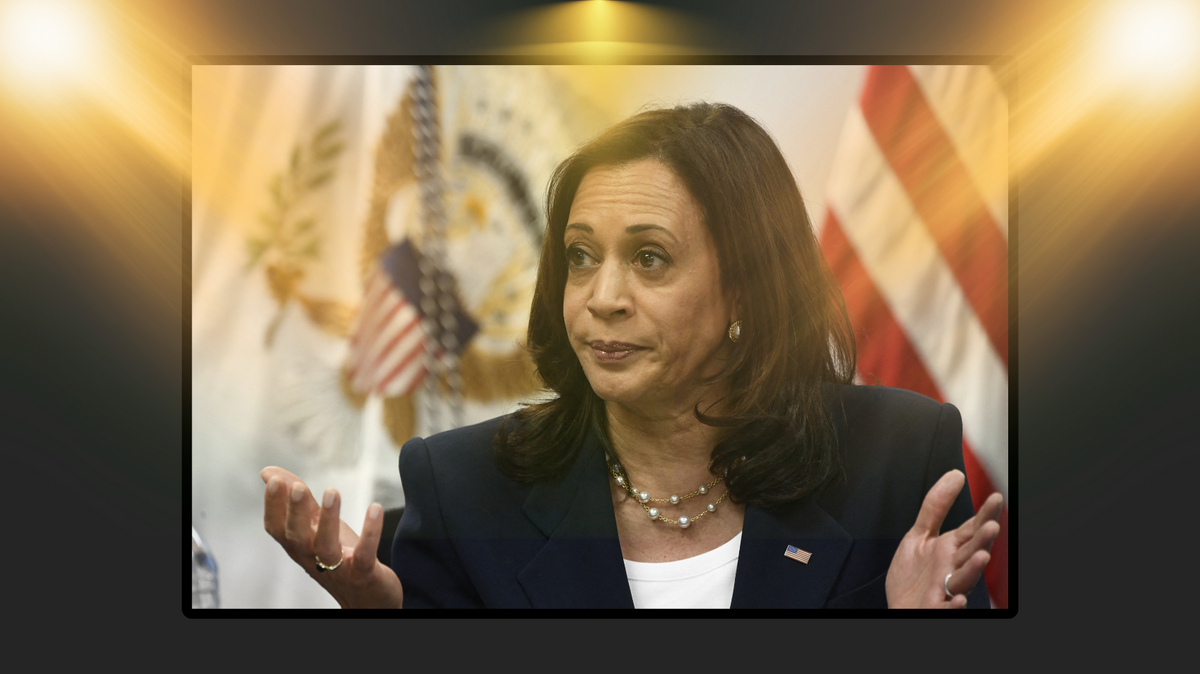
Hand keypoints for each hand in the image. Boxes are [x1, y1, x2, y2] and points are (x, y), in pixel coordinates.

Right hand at [261, 466, 403, 607]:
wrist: (366, 597)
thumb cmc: (338, 557)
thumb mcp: (316, 526)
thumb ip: (298, 500)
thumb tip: (268, 472)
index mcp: (299, 544)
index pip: (277, 527)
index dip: (273, 506)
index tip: (276, 481)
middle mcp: (312, 557)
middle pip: (296, 537)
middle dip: (296, 512)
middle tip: (298, 487)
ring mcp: (337, 567)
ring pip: (326, 547)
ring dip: (328, 520)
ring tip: (332, 492)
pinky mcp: (363, 572)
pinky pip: (364, 554)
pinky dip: (370, 533)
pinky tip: (375, 509)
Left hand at [885, 470, 1001, 607]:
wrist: (902, 606)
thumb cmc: (914, 576)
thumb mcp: (919, 535)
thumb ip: (935, 507)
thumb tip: (954, 476)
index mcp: (950, 549)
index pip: (971, 529)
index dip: (983, 514)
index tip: (995, 498)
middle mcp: (953, 567)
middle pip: (972, 551)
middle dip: (983, 540)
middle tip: (991, 527)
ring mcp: (946, 587)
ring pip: (965, 578)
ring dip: (974, 568)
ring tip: (982, 556)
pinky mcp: (936, 606)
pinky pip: (948, 607)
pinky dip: (954, 604)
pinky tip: (958, 599)